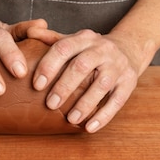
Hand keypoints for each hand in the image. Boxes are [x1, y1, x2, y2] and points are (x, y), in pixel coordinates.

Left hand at [28, 27, 144, 132]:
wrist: (128, 49)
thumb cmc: (90, 49)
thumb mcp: (73, 40)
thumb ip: (51, 38)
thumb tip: (30, 31)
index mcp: (84, 38)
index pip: (63, 48)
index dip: (49, 66)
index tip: (37, 85)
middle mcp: (102, 49)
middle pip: (81, 66)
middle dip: (64, 86)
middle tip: (50, 105)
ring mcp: (118, 65)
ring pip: (101, 84)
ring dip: (85, 103)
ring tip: (71, 119)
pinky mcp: (129, 82)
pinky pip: (117, 101)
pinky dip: (103, 116)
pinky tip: (89, 127)